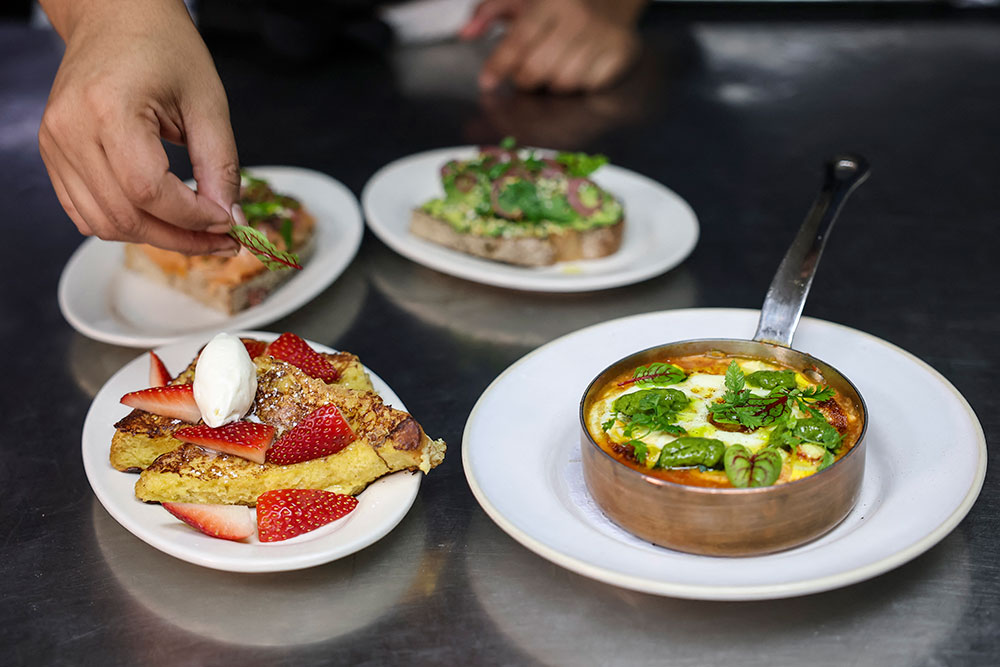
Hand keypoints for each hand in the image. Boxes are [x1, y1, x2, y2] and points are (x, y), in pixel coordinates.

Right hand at [38, 0, 240, 254]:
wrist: (117, 18)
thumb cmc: (163, 47)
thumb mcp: (208, 103)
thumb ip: (220, 165)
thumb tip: (229, 217)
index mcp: (107, 109)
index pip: (148, 191)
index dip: (192, 218)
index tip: (228, 222)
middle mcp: (70, 130)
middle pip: (124, 216)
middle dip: (180, 238)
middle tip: (221, 241)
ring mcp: (55, 144)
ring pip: (103, 223)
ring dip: (155, 237)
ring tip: (197, 234)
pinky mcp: (55, 154)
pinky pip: (86, 212)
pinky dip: (127, 224)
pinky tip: (163, 219)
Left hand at [459, 0, 643, 93]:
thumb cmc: (561, 1)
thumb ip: (489, 12)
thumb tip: (465, 33)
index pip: (518, 41)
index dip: (499, 65)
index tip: (487, 83)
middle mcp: (579, 17)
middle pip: (536, 70)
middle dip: (523, 78)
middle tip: (525, 72)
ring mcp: (603, 36)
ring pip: (561, 83)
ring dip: (550, 83)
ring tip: (552, 67)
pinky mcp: (620, 54)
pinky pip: (587, 87)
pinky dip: (577, 85)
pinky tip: (576, 68)